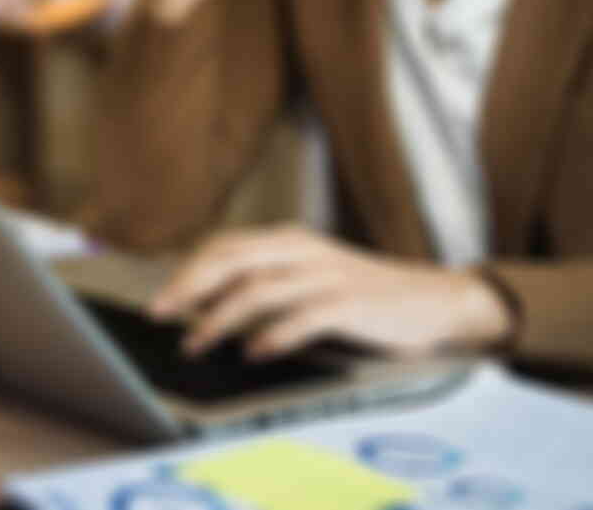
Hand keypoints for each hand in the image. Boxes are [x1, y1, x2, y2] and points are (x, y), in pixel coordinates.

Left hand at [149, 225, 512, 360]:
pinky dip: (274, 335)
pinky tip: (253, 353)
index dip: (187, 271)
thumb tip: (204, 302)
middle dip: (190, 288)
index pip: (224, 246)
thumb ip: (264, 279)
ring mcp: (328, 276)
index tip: (160, 299)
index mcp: (288, 240)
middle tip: (160, 315)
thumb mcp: (307, 274)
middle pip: (232, 261)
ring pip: (260, 290)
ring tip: (196, 344)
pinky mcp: (352, 304)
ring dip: (221, 319)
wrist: (433, 299)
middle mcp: (303, 250)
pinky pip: (304, 317)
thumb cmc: (359, 293)